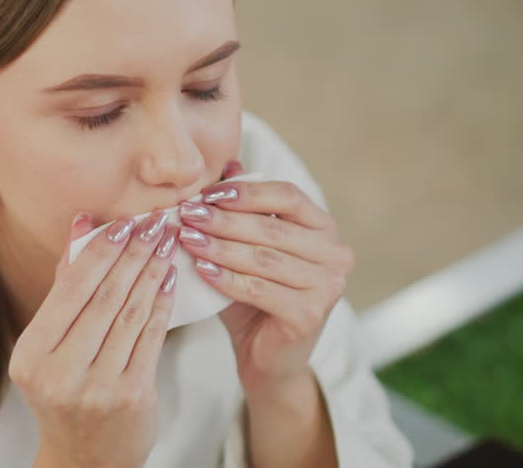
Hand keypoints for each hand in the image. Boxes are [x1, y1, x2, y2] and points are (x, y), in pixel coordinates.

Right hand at [10, 210, 180, 467]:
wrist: (86, 459)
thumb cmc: (66, 393)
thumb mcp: (49, 347)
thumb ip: (66, 287)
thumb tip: (83, 224)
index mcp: (31, 355)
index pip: (70, 288)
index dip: (100, 250)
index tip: (122, 222)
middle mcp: (61, 373)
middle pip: (104, 296)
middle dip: (133, 252)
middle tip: (154, 222)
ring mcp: (98, 387)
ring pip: (131, 313)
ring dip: (152, 271)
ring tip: (166, 243)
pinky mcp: (133, 395)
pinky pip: (152, 336)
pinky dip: (162, 302)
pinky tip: (169, 279)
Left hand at [176, 161, 353, 396]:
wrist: (268, 359)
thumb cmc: (254, 297)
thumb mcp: (247, 248)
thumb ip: (242, 209)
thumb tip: (229, 163)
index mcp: (324, 230)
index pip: (288, 196)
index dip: (247, 192)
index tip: (207, 193)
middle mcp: (336, 255)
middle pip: (273, 228)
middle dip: (224, 219)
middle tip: (187, 214)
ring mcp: (328, 287)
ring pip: (264, 258)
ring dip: (220, 246)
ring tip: (187, 238)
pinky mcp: (311, 315)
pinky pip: (260, 289)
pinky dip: (227, 278)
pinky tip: (202, 269)